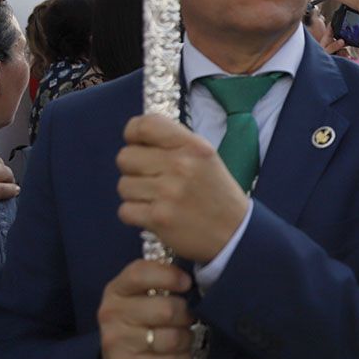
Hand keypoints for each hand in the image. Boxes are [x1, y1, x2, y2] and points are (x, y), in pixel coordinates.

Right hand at [96, 260, 193, 358]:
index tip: (187, 284)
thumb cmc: (140, 321)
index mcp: (117, 289)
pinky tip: (179, 356)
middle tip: (187, 318)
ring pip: (172, 338)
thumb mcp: (143, 295)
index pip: (140, 273)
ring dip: (186, 339)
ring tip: (182, 337)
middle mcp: (111, 313)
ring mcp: (115, 341)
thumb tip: (198, 274)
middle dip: (186, 315)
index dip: (169, 276)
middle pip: (167, 309)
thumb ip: (162, 280)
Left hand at [116, 115, 248, 262]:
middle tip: (151, 179)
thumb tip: (136, 137)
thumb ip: (174, 143)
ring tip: (156, 199)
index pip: (145, 125)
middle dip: (133, 169)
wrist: (235, 232)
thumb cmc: (216, 192)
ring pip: (123, 185)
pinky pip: (125, 210)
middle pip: (125, 157)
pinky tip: (154, 214)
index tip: (139, 146)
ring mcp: (168, 193)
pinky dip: (136, 215)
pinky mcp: (158, 219)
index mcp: (192, 146)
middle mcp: (180, 165)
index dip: (133, 134)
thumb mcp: (205, 157)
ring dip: (135, 194)